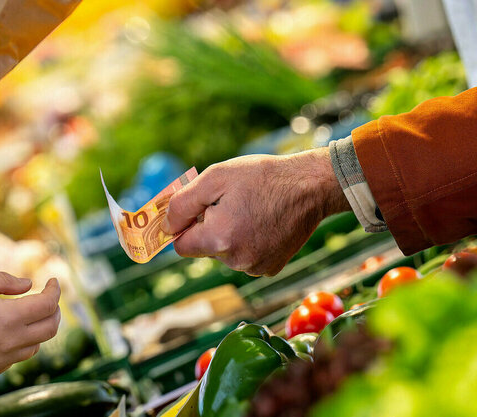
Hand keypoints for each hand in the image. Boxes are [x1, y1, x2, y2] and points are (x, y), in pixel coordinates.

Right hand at [0, 270, 61, 380]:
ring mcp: (1, 361)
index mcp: (7, 318)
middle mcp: (9, 343)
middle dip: (54, 311)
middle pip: (50, 329)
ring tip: (28, 315)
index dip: (55, 290)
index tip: (53, 281)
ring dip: (38, 329)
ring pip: (36, 346)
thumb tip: (28, 285)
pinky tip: (7, 332)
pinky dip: (20, 344)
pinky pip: (16, 358)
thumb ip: (3, 279)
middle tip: (47, 298)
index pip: (47, 305)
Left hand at [162, 148, 349, 275]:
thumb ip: (182, 204)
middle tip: (231, 203)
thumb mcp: (214, 177)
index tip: (197, 211)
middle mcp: (235, 260)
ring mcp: (255, 267)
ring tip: (252, 210)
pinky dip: (249, 242)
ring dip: (230, 235)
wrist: (312, 186)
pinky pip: (246, 257)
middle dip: (210, 228)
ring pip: (226, 254)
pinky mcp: (271, 268)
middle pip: (205, 249)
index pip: (181, 246)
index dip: (186, 226)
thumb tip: (165, 227)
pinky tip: (264, 222)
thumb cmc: (261, 176)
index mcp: (218, 239)